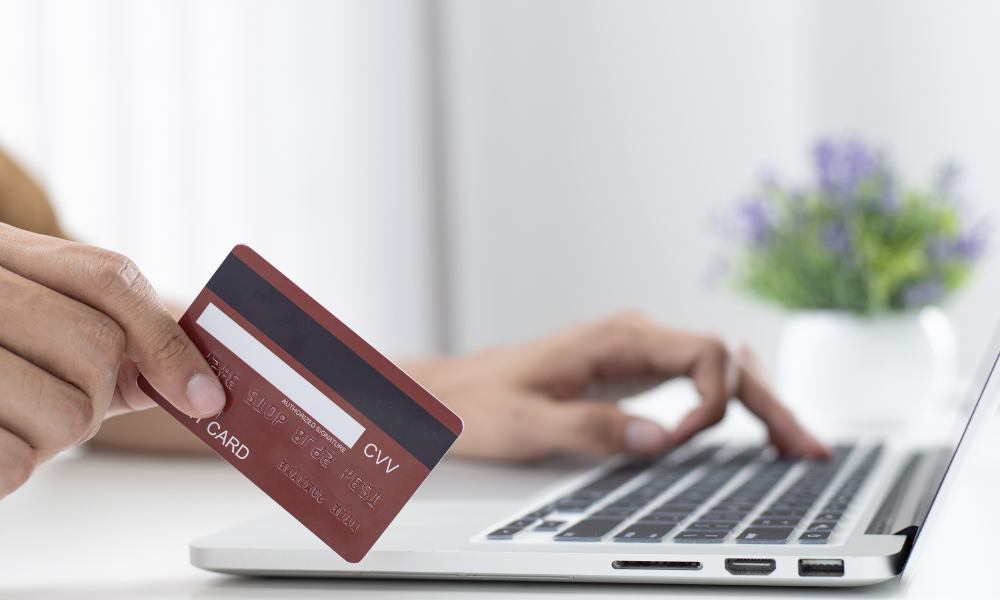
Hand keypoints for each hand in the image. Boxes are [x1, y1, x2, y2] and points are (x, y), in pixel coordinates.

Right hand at [0, 225, 225, 497]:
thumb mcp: (18, 311)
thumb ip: (96, 332)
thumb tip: (182, 379)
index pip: (109, 278)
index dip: (166, 340)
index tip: (204, 398)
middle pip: (96, 350)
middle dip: (93, 393)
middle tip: (48, 397)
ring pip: (68, 413)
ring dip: (50, 438)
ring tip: (4, 419)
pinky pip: (12, 464)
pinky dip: (6, 468)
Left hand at [401, 312, 828, 461]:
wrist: (451, 393)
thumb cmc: (481, 403)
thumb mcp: (526, 422)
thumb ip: (590, 428)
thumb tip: (656, 440)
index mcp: (617, 338)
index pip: (705, 352)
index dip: (714, 400)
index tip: (683, 443)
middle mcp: (635, 337)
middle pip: (727, 358)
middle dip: (770, 403)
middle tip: (808, 450)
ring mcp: (637, 353)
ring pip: (719, 369)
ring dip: (760, 404)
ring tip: (797, 447)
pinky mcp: (632, 373)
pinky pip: (697, 382)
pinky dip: (730, 407)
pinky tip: (751, 434)